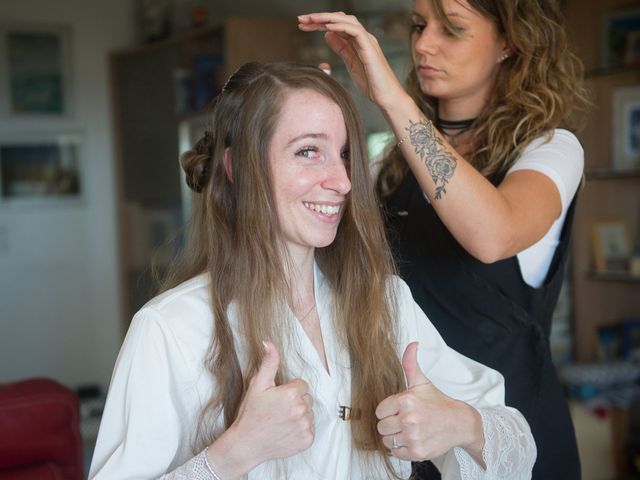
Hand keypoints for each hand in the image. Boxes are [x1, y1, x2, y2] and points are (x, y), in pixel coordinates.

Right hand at [210, 342, 314, 476]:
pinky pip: (310, 428)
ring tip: (281, 421)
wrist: (246, 444)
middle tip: (278, 410)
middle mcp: (301, 410)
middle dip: (295, 401)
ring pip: (309, 413)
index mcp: (291, 394)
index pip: (301, 384)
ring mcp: (305, 426)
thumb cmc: (251, 414)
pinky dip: (301, 430)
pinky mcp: (307, 439)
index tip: (277, 398)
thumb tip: (269, 343)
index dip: (289, 390)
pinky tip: (286, 431)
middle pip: (307, 398)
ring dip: (299, 415)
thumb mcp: (257, 386)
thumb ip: (268, 363)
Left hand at [298, 12, 406, 109]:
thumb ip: (341, 49)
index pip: (336, 26)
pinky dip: (340, 26)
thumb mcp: (350, 64)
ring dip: (327, 18)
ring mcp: (367, 41)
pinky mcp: (370, 47)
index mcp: (357, 41)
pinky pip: (355, 31)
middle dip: (319, 18)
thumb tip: (327, 35)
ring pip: (346, 21)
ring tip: (311, 19)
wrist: (387, 97)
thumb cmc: (372, 83)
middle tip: (301, 19)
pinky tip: (327, 27)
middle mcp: (363, 37)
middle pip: (339, 19)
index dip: (319, 24)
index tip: (302, 26)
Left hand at [375, 342, 483, 461]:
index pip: (379, 411)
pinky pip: (395, 453)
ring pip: (387, 440)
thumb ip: (410, 363)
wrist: (460, 424)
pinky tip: (412, 440)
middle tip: (405, 421)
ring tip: (409, 430)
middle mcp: (408, 419)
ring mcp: (413, 437)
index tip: (400, 410)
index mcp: (406, 400)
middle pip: (381, 427)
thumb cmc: (438, 403)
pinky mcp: (417, 452)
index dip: (388, 411)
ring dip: (395, 437)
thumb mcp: (422, 382)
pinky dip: (401, 449)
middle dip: (391, 424)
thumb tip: (412, 343)